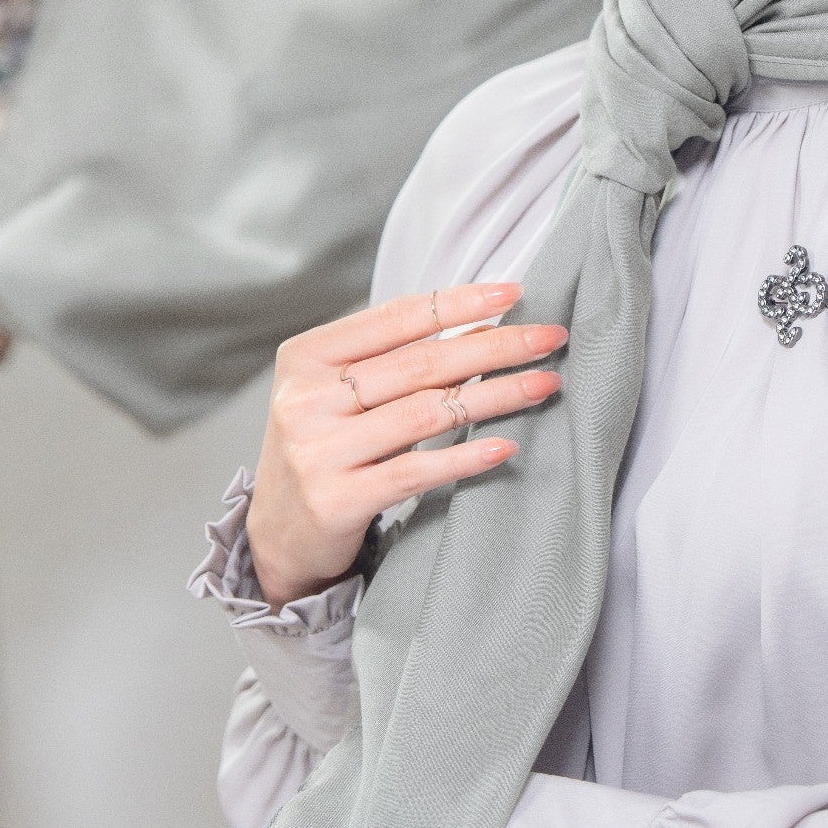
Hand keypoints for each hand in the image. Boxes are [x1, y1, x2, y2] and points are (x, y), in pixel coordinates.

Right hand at [246, 280, 564, 605]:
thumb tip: (481, 323)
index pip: (396, 318)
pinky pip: (416, 470)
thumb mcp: (336, 391)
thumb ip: (390, 358)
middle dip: (495, 345)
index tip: (515, 293)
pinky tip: (506, 446)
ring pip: (427, 413)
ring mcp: (318, 452)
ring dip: (496, 395)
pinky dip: (466, 457)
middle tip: (550, 337)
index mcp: (305, 357)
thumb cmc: (324, 447)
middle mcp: (306, 400)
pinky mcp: (337, 500)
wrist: (277, 534)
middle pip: (420, 363)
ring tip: (544, 384)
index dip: (460, 302)